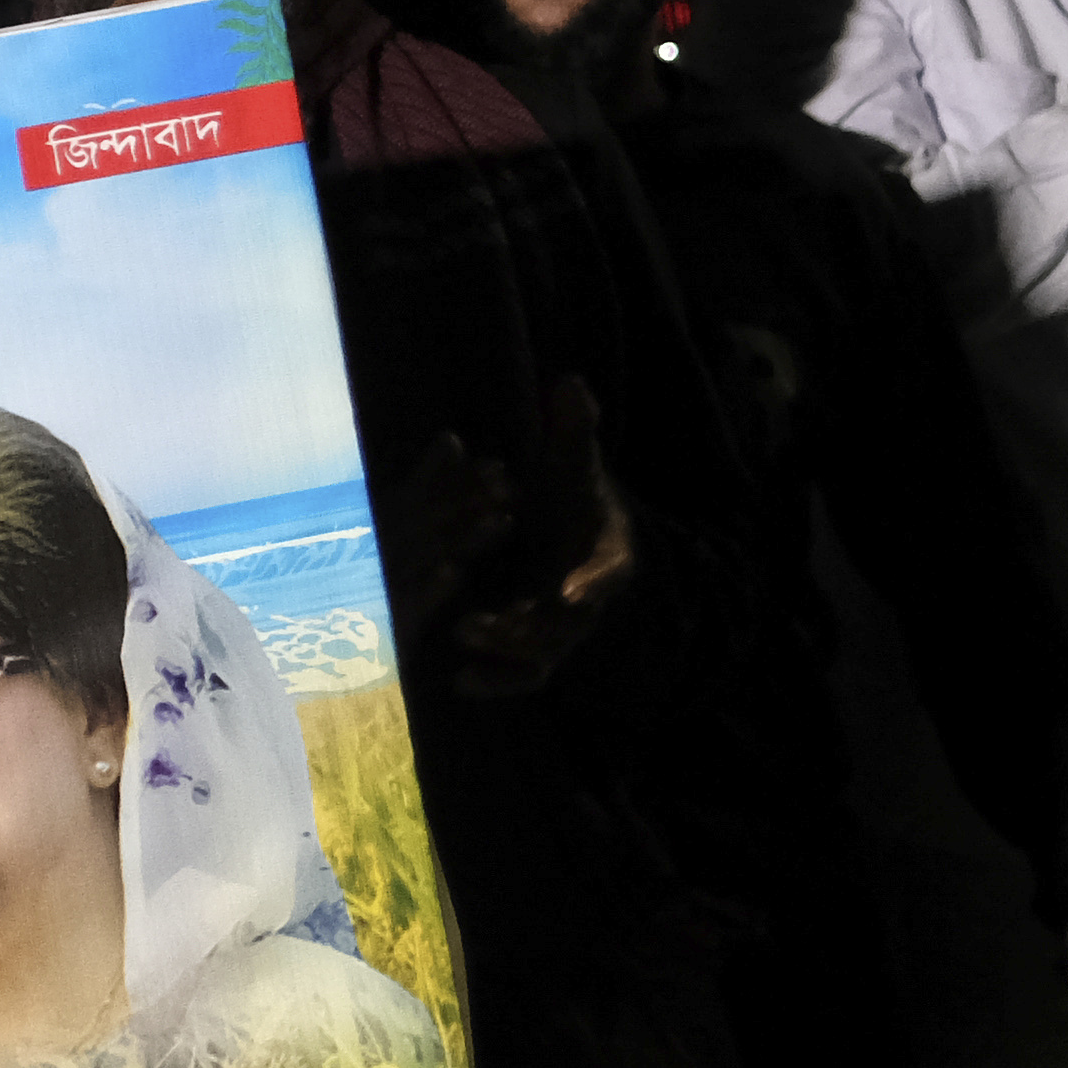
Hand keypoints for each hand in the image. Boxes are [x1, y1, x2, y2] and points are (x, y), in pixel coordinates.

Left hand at [440, 381, 634, 694]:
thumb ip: (575, 430)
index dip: (592, 582)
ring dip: (504, 650)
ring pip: (542, 653)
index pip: (609, 570)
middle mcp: (588, 597)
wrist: (574, 531)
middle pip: (567, 624)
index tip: (571, 592)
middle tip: (481, 620)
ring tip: (462, 632)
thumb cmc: (574, 494)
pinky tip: (458, 682)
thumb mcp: (575, 461)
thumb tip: (571, 384)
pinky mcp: (537, 644)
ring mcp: (563, 627)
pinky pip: (522, 673)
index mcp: (609, 552)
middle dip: (527, 625)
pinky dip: (496, 682)